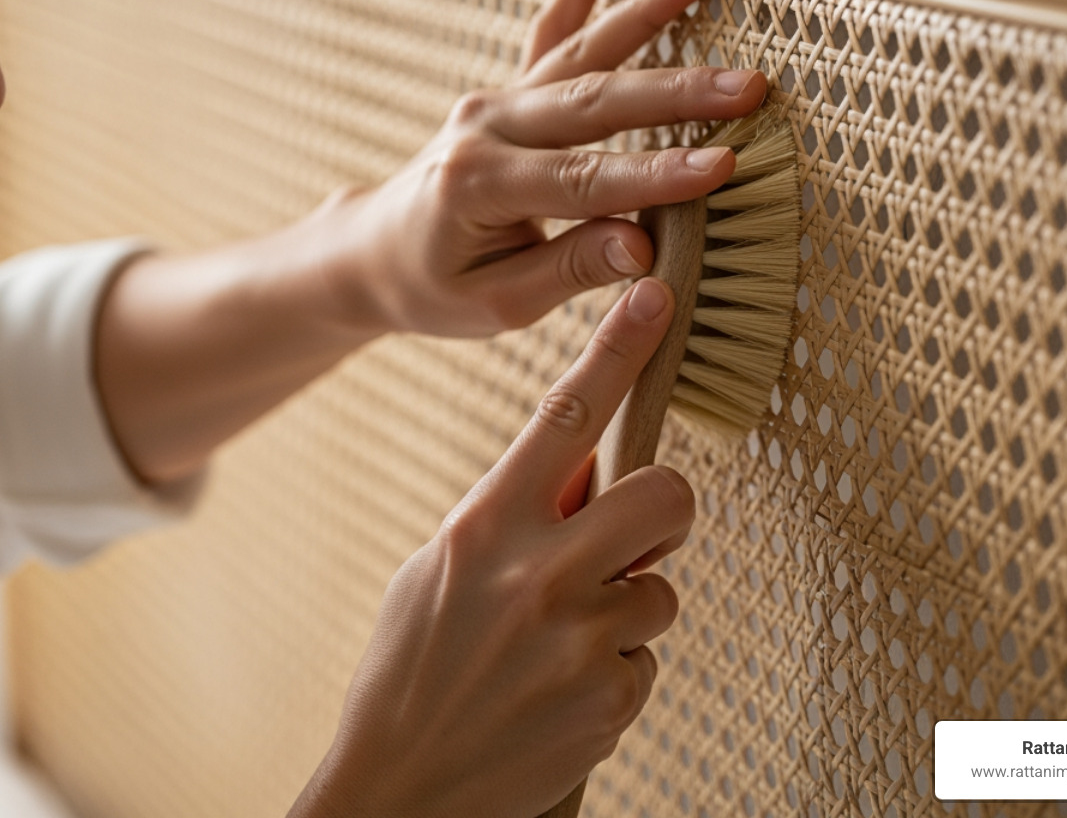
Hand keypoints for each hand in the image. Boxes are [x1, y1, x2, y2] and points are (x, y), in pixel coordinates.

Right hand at [292, 278, 696, 817]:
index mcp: (485, 527)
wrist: (400, 788)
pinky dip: (614, 672)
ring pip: (663, 588)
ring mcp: (579, 638)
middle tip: (629, 543)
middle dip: (662, 514)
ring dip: (626, 611)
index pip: (565, 417)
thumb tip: (580, 478)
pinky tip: (559, 694)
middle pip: (666, 494)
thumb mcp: (439, 571)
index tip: (656, 297)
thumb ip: (509, 519)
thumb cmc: (411, 671)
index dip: (618, 350)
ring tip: (559, 647)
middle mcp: (538, 573)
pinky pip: (647, 657)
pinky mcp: (610, 698)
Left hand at [322, 0, 765, 336]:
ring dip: (644, 12)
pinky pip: (549, 34)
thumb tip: (644, 246)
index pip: (583, 179)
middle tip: (747, 86)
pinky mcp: (507, 93)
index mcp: (478, 184)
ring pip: (580, 53)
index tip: (721, 167)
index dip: (655, 175)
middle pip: (592, 102)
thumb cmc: (432, 286)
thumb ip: (570, 271)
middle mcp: (485, 128)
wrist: (374, 252)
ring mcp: (495, 101)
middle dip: (676, 92)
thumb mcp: (495, 303)